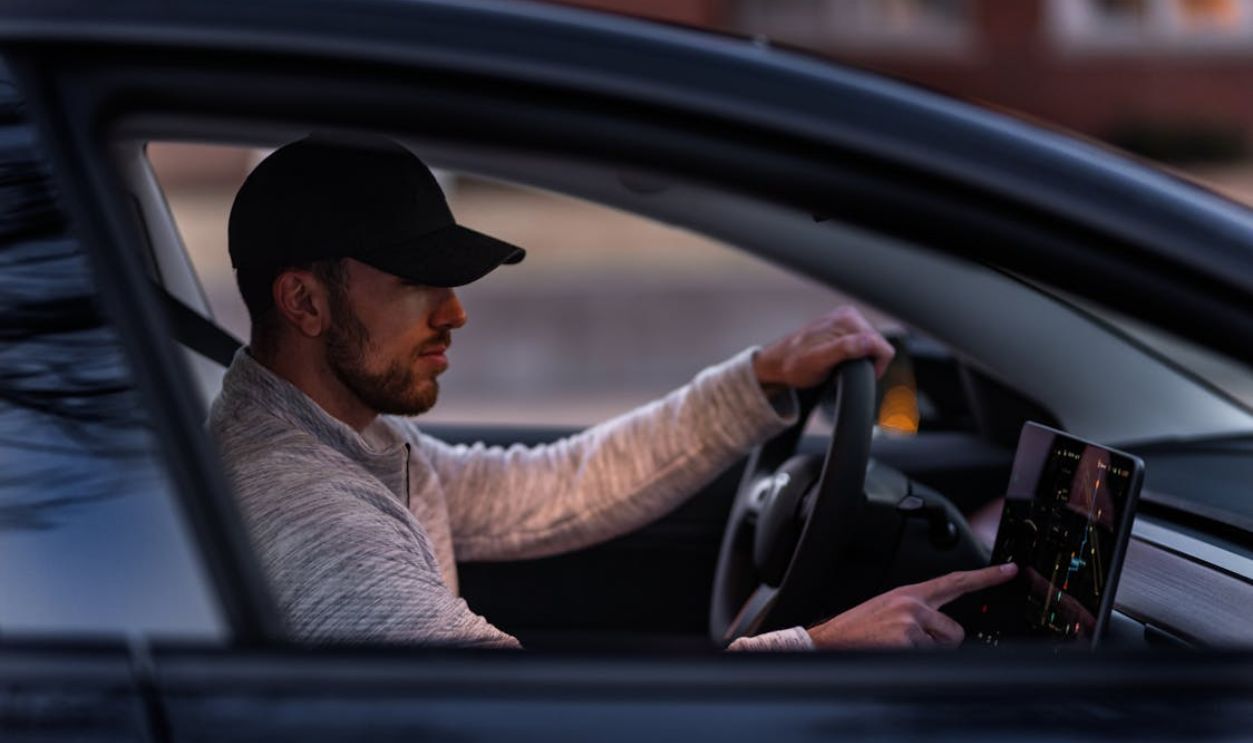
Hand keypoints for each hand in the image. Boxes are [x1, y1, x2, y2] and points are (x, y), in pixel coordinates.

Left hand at [753, 307, 894, 393]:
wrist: (779, 361)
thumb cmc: (795, 364)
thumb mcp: (819, 361)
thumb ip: (845, 349)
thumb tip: (869, 341)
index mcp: (847, 320)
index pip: (882, 346)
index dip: (876, 367)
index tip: (858, 375)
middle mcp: (849, 315)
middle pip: (879, 345)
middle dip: (866, 361)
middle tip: (843, 370)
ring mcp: (846, 319)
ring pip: (872, 345)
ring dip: (860, 358)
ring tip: (838, 364)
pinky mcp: (844, 325)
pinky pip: (863, 342)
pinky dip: (855, 354)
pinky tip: (840, 358)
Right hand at [805, 563, 1017, 649]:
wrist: (827, 641)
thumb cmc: (857, 630)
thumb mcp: (888, 611)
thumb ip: (918, 612)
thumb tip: (942, 628)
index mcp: (909, 593)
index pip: (955, 581)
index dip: (986, 576)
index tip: (1010, 570)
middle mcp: (913, 603)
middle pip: (955, 630)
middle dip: (940, 642)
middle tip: (909, 643)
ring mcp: (911, 621)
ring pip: (944, 646)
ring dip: (926, 653)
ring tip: (897, 647)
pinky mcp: (907, 640)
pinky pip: (929, 659)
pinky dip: (913, 661)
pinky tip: (891, 654)